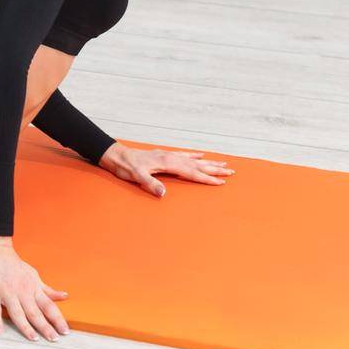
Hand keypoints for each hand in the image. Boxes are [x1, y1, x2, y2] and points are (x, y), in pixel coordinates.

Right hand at [0, 238, 69, 341]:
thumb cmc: (14, 264)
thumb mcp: (34, 275)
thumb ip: (47, 289)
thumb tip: (64, 296)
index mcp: (33, 288)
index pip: (49, 306)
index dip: (58, 319)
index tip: (65, 331)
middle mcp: (22, 291)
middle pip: (36, 312)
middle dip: (45, 326)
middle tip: (54, 339)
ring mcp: (7, 292)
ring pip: (18, 312)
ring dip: (26, 326)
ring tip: (33, 338)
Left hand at [98, 144, 233, 196]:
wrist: (117, 155)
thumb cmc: (126, 167)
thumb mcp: (136, 177)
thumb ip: (150, 184)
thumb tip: (163, 193)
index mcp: (168, 163)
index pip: (192, 173)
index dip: (206, 179)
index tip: (221, 182)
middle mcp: (171, 158)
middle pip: (198, 165)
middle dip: (214, 170)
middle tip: (231, 172)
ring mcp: (169, 155)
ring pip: (194, 160)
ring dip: (208, 162)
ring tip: (223, 163)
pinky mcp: (164, 155)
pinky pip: (184, 155)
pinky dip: (194, 156)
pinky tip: (201, 155)